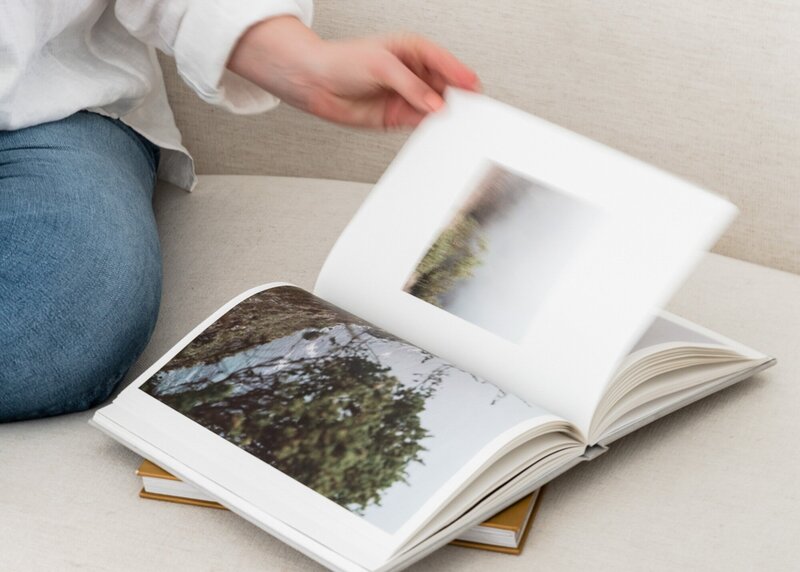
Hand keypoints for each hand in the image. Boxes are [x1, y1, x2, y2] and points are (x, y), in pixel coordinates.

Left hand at [227, 16, 479, 128]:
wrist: (314, 82)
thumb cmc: (341, 61)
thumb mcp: (382, 66)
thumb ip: (411, 87)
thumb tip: (435, 104)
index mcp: (412, 51)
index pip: (444, 62)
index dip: (460, 74)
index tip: (474, 87)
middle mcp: (412, 74)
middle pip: (444, 87)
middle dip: (457, 98)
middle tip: (468, 111)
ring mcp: (406, 96)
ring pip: (435, 107)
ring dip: (445, 116)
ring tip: (456, 124)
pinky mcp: (397, 116)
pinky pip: (421, 123)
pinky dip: (431, 129)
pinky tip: (439, 132)